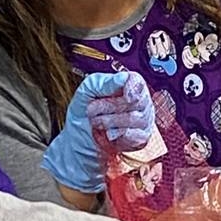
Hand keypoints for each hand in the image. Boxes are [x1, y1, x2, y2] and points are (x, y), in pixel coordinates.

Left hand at [41, 72, 154, 193]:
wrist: (77, 144)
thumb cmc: (82, 115)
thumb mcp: (85, 93)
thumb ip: (102, 82)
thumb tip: (123, 77)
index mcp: (126, 86)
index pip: (138, 81)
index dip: (133, 88)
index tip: (127, 96)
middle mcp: (138, 101)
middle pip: (137, 101)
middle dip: (110, 107)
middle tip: (92, 111)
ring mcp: (143, 120)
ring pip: (136, 119)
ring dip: (111, 122)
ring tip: (96, 124)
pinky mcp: (141, 138)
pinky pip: (138, 137)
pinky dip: (121, 137)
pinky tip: (109, 136)